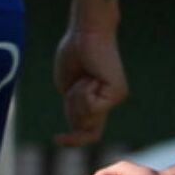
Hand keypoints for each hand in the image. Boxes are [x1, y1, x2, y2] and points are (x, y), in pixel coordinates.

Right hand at [53, 27, 127, 146]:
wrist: (84, 34)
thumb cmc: (74, 54)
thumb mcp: (67, 88)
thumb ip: (73, 109)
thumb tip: (78, 129)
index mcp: (97, 101)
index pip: (89, 132)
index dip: (74, 141)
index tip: (57, 140)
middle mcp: (110, 102)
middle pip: (84, 126)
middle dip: (72, 108)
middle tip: (77, 84)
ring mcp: (115, 98)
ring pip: (86, 117)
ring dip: (76, 98)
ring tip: (84, 77)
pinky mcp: (117, 93)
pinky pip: (91, 106)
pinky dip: (83, 92)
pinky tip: (91, 76)